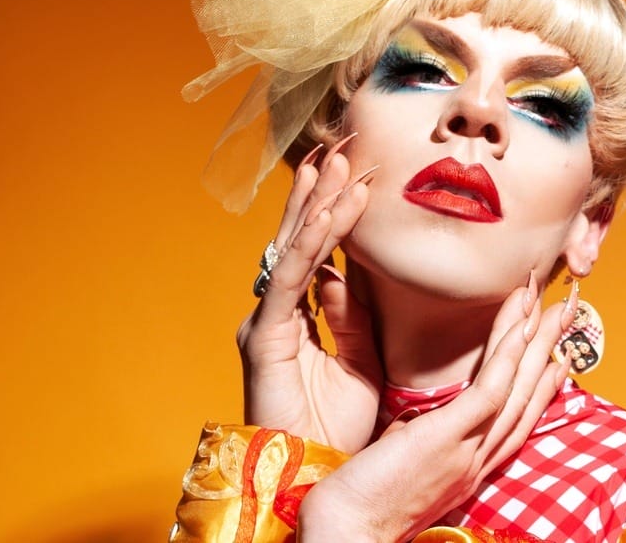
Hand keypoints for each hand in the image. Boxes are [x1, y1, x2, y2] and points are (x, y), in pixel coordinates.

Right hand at [237, 134, 381, 453]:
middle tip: (345, 146)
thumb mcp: (359, 360)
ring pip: (293, 249)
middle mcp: (277, 314)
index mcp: (298, 319)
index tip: (360, 174)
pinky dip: (315, 239)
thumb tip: (346, 268)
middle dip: (322, 193)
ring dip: (318, 202)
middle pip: (300, 241)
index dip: (335, 213)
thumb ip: (351, 313)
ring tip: (339, 160)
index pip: (316, 253)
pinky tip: (334, 208)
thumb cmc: (338, 429)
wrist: (315, 479)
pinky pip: (294, 277)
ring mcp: (268, 322)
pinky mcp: (266, 336)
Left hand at [296, 280, 577, 542]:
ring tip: (550, 304)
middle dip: (547, 353)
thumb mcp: (402, 466)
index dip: (537, 388)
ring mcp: (467, 450)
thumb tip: (415, 422)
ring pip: (514, 389)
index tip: (554, 358)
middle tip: (565, 313)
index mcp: (468, 468)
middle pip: (525, 401)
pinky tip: (521, 325)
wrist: (347, 531)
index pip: (513, 421)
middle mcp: (477, 460)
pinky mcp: (448, 438)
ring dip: (535, 342)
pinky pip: (490, 390)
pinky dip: (508, 355)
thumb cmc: (363, 502)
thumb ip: (419, 441)